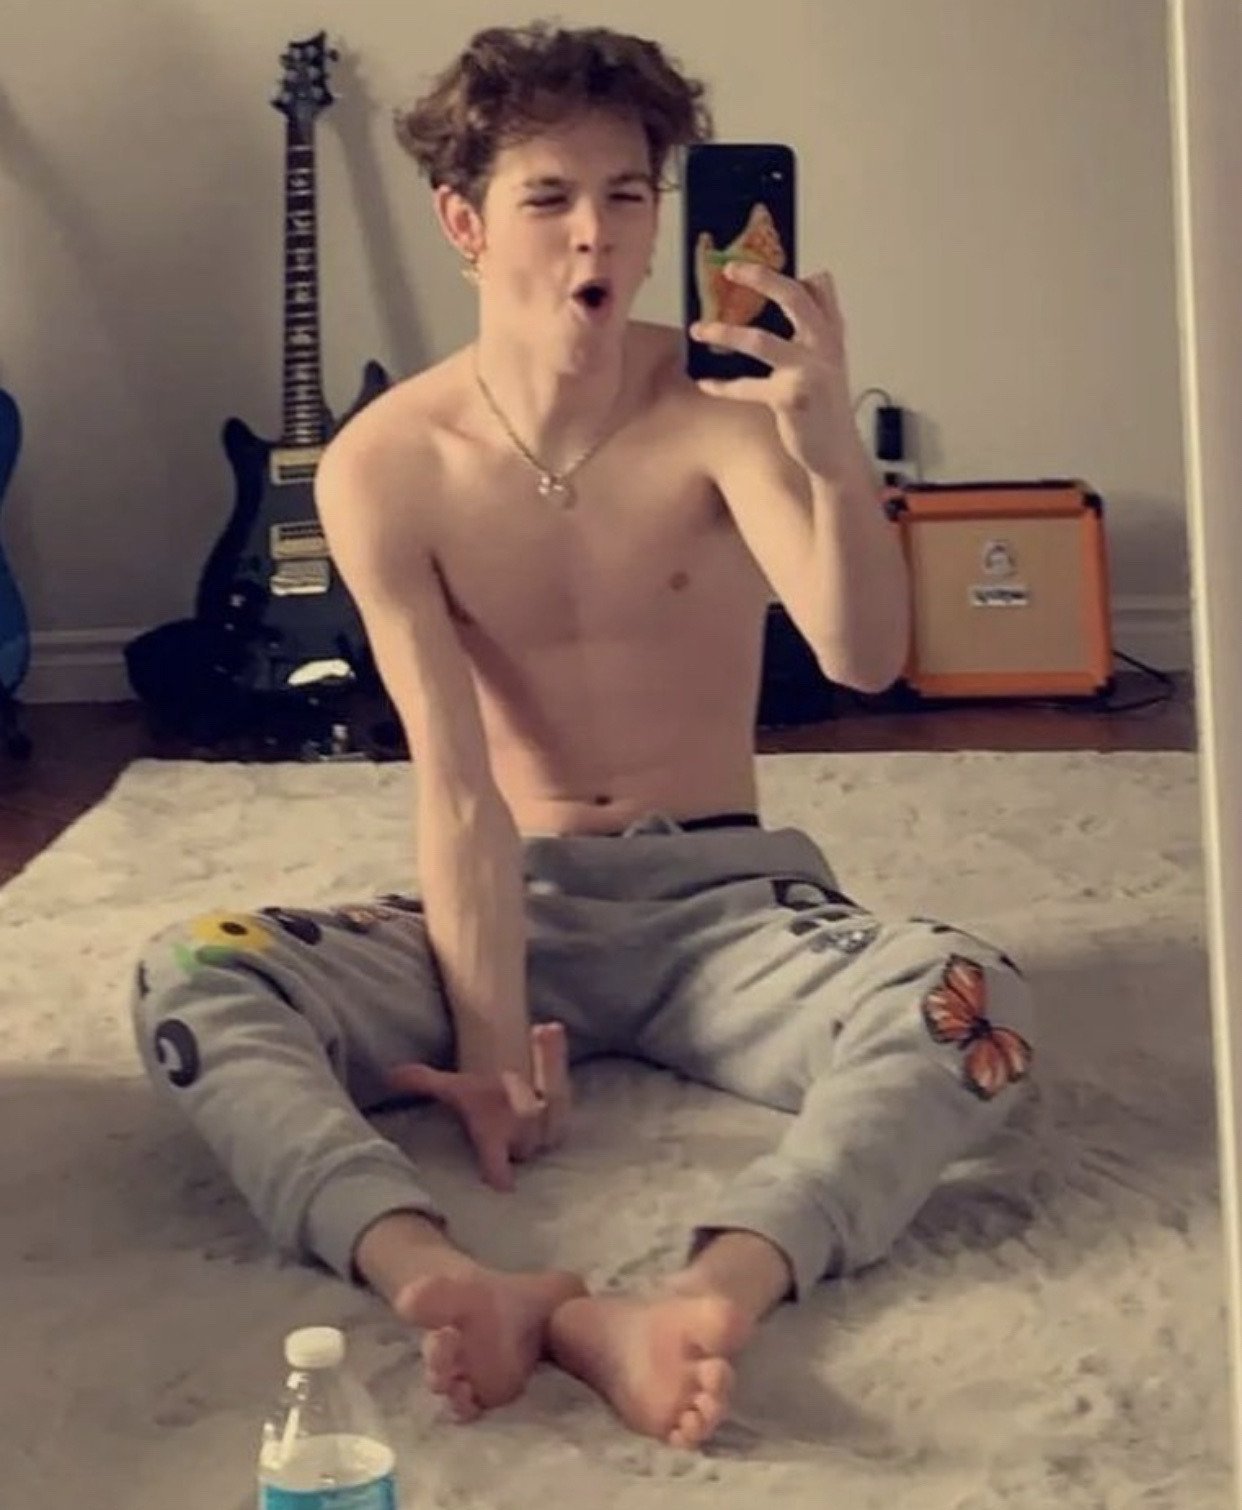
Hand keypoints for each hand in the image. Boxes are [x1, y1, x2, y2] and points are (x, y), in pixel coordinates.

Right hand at [384, 1022, 571, 1192]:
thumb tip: (389, 1075)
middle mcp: (523, 1138)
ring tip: (542, 1030)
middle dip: (523, 1099)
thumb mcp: (453, 1088)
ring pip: (555, 1100)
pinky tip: (551, 1026)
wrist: (509, 1088)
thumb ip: (423, 1083)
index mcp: (493, 1140)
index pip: (495, 1166)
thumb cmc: (480, 1097)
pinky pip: (566, 1083)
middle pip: (529, 1124)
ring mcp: (548, 1123)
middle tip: (512, 1073)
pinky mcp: (565, 1108)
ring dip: (549, 1064)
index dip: (499, 1173)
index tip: (504, 1184)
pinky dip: (558, 1055)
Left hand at [689, 262, 857, 475]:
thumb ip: (820, 324)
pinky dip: (723, 386)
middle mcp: (824, 347)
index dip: (787, 271)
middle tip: (730, 269)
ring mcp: (808, 372)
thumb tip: (813, 281)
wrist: (837, 452)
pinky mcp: (790, 398)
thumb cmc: (826, 406)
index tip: (754, 260)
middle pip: (794, 298)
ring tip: (698, 329)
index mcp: (831, 335)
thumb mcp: (830, 359)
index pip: (818, 288)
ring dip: (725, 332)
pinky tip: (706, 384)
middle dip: (761, 279)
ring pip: (761, 341)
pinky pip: (748, 387)